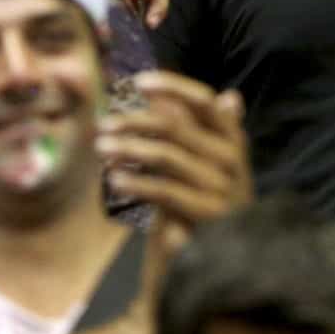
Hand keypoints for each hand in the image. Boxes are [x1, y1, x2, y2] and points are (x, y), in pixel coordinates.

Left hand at [103, 73, 252, 232]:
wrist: (224, 251)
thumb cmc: (206, 199)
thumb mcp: (203, 163)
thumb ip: (193, 131)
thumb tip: (184, 99)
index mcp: (233, 137)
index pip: (204, 102)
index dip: (173, 87)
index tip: (140, 82)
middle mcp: (231, 158)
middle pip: (177, 126)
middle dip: (135, 121)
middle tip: (103, 123)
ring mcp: (221, 186)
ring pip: (166, 156)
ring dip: (129, 148)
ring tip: (101, 147)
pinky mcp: (206, 213)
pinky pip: (164, 190)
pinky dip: (136, 182)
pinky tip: (114, 179)